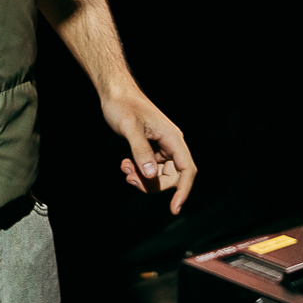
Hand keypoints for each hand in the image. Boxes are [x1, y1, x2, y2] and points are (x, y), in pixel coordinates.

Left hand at [101, 83, 194, 214]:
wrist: (116, 93)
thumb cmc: (123, 105)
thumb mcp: (129, 127)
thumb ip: (141, 151)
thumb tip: (151, 175)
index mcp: (173, 137)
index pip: (187, 169)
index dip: (184, 191)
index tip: (174, 209)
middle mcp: (171, 143)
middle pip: (173, 177)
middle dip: (152, 184)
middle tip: (130, 178)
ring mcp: (162, 147)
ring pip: (160, 176)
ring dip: (143, 179)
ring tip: (124, 167)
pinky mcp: (153, 148)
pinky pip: (151, 170)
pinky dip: (139, 172)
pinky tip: (126, 164)